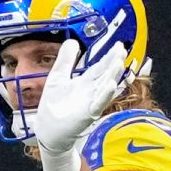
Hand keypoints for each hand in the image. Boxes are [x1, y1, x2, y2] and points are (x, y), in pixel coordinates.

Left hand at [34, 40, 127, 170]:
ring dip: (113, 75)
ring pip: (105, 87)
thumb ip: (65, 60)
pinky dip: (105, 94)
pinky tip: (111, 85)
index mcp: (85, 83)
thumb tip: (73, 41)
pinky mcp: (88, 114)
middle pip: (105, 74)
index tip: (119, 45)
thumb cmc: (53, 106)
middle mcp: (91, 91)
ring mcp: (91, 102)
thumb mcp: (58, 77)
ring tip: (119, 62)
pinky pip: (99, 103)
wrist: (48, 129)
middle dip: (114, 62)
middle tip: (122, 50)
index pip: (100, 67)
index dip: (109, 56)